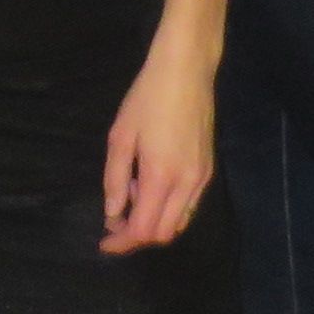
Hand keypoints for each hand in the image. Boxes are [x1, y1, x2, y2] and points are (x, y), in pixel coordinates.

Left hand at [100, 41, 217, 252]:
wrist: (187, 70)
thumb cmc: (147, 98)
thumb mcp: (120, 136)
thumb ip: (114, 179)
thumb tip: (112, 214)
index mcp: (160, 176)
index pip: (144, 230)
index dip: (122, 243)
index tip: (104, 242)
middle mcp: (187, 184)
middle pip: (163, 234)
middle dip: (137, 237)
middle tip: (114, 224)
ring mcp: (202, 178)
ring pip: (178, 222)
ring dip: (153, 222)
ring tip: (130, 196)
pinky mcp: (209, 170)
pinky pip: (188, 206)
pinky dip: (167, 209)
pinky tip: (150, 185)